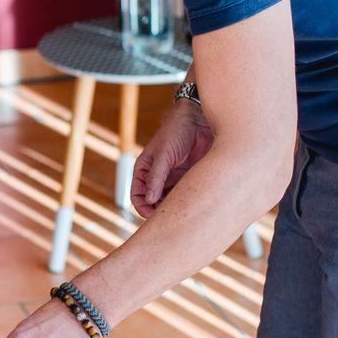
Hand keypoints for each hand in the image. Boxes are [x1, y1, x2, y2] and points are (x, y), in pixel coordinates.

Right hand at [130, 99, 213, 218]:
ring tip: (182, 211)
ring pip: (170, 201)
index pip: (138, 196)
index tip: (153, 217)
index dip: (143, 208)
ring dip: (173, 207)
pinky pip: (185, 195)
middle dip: (159, 211)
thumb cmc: (176, 131)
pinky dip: (186, 201)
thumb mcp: (164, 155)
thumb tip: (148, 200)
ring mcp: (173, 179)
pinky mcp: (188, 178)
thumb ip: (156, 177)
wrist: (199, 119)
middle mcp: (157, 177)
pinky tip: (192, 204)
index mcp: (144, 170)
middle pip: (153, 202)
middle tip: (170, 218)